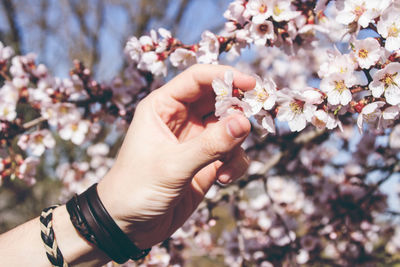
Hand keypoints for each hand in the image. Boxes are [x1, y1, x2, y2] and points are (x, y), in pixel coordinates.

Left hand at [97, 64, 255, 248]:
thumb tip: (245, 122)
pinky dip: (236, 164)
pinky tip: (223, 179)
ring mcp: (196, 141)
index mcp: (163, 107)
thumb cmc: (136, 188)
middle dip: (238, 110)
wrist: (128, 226)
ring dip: (236, 143)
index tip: (252, 84)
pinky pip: (232, 153)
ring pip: (229, 127)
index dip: (225, 76)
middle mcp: (181, 119)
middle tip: (252, 122)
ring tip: (226, 165)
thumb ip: (210, 145)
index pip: (197, 79)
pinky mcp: (206, 162)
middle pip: (219, 100)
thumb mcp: (172, 165)